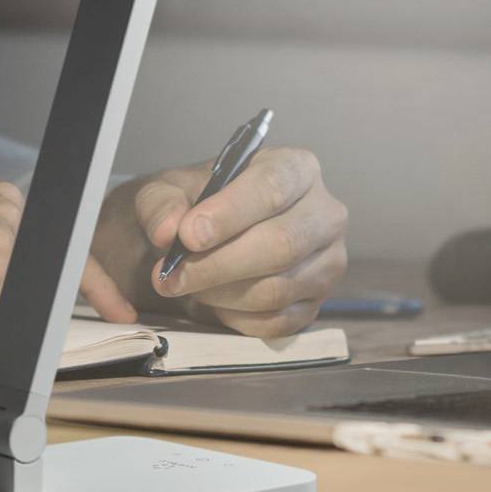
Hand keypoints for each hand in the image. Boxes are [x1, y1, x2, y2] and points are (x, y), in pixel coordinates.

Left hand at [90, 148, 348, 337]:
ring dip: (220, 293)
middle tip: (170, 275)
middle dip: (218, 265)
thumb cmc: (202, 204)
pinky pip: (277, 322)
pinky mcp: (317, 304)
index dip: (229, 214)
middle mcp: (325, 213)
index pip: (272, 188)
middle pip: (281, 244)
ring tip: (183, 286)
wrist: (215, 235)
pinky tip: (211, 301)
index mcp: (297, 168)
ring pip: (277, 288)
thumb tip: (167, 230)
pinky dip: (236, 317)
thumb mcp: (172, 188)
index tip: (187, 235)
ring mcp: (328, 263)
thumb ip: (162, 202)